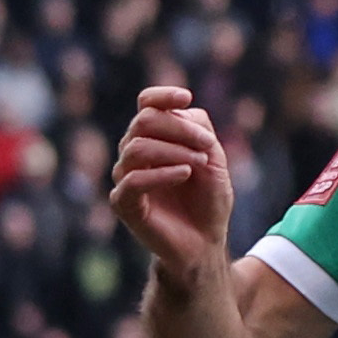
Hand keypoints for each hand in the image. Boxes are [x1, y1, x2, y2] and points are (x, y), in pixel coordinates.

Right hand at [107, 85, 233, 279]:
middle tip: (206, 145)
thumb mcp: (214, 157)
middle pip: (143, 121)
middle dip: (178, 127)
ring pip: (137, 147)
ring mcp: (125, 178)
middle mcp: (134, 153)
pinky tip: (185, 175)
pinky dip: (162, 173)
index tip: (185, 97)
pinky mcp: (123, 204)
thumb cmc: (208, 200)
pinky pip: (133, 180)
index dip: (162, 95)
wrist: (205, 242)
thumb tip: (180, 111)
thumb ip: (199, 130)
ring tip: (199, 164)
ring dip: (174, 151)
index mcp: (153, 138)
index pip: (145, 104)